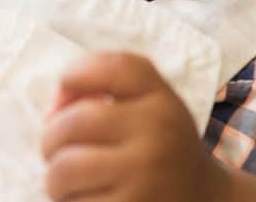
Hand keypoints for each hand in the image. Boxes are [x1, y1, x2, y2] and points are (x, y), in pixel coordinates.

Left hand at [41, 52, 236, 201]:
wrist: (205, 199)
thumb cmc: (162, 143)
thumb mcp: (152, 100)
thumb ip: (106, 81)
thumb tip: (54, 109)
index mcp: (160, 100)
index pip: (109, 68)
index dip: (73, 75)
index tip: (64, 97)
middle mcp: (157, 135)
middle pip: (71, 124)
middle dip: (50, 138)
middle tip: (57, 149)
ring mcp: (144, 178)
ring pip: (63, 170)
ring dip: (55, 177)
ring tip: (70, 179)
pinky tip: (87, 199)